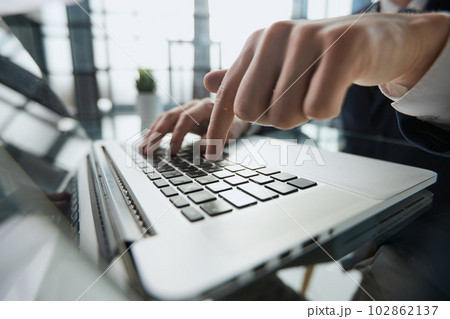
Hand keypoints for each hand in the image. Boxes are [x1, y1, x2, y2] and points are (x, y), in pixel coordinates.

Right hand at [139, 98, 249, 154]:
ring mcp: (185, 108)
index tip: (172, 151)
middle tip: (149, 151)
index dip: (178, 135)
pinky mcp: (180, 115)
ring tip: (142, 149)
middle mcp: (193, 105)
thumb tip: (201, 149)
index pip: (187, 118)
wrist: (235, 116)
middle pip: (171, 116)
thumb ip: (216, 141)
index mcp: (206, 107)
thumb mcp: (229, 135)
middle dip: (158, 134)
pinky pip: (164, 122)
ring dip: (152, 134)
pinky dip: (154, 132)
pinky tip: (145, 143)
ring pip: (164, 118)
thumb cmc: (232, 126)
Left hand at [203, 13, 449, 159]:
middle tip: (298, 99)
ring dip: (304, 114)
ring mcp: (307, 37)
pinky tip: (337, 88)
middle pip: (253, 112)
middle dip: (276, 118)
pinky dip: (328, 110)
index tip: (209, 155)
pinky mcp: (341, 47)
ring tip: (319, 89)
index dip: (216, 128)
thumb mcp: (280, 66)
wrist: (378, 39)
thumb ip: (246, 77)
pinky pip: (318, 109)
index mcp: (256, 43)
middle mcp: (275, 35)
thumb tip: (206, 82)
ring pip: (285, 115)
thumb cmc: (322, 59)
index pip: (227, 95)